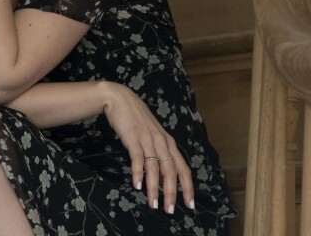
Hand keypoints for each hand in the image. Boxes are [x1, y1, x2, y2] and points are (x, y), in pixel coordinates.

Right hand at [100, 81, 194, 213]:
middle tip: (170, 210)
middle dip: (172, 192)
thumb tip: (162, 178)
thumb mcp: (152, 136)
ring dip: (155, 188)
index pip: (183, 168)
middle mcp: (161, 142)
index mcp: (168, 143)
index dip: (188, 186)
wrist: (121, 99)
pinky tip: (138, 185)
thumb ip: (159, 154)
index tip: (190, 204)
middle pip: (171, 171)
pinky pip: (138, 158)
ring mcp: (148, 139)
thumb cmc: (137, 120)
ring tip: (154, 204)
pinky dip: (138, 173)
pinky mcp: (133, 138)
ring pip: (155, 167)